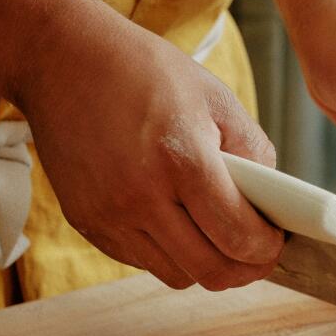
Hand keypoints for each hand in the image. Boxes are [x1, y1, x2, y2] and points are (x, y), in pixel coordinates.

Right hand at [17, 15, 283, 290]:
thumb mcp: (214, 97)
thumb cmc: (142, 71)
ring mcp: (109, 215)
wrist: (59, 58)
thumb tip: (271, 204)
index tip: (276, 242)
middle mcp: (141, 196)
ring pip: (176, 276)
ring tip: (217, 238)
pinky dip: (167, 253)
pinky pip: (141, 261)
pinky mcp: (86, 223)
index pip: (238, 235)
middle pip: (210, 271)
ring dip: (205, 265)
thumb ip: (254, 152)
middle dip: (244, 270)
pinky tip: (175, 223)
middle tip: (256, 254)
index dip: (267, 249)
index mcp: (181, 159)